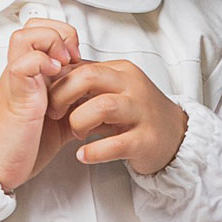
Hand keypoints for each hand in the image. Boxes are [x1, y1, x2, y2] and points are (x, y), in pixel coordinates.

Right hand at [0, 18, 82, 192]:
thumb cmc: (19, 145)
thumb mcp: (55, 119)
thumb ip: (70, 102)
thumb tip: (96, 97)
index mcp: (31, 74)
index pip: (43, 32)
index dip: (64, 36)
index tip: (79, 59)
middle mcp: (21, 72)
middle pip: (34, 25)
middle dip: (60, 32)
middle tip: (72, 56)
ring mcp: (16, 80)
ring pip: (25, 35)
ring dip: (50, 42)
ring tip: (63, 63)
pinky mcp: (15, 94)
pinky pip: (23, 62)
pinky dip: (42, 62)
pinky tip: (53, 76)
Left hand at [46, 58, 188, 174]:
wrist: (175, 136)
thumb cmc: (136, 112)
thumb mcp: (111, 90)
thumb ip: (84, 83)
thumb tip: (50, 76)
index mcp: (120, 71)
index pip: (80, 66)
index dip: (56, 82)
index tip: (46, 98)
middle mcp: (132, 87)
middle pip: (89, 77)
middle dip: (62, 95)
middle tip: (54, 114)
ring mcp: (141, 112)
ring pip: (103, 106)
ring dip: (79, 122)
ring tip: (75, 134)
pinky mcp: (146, 140)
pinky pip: (116, 145)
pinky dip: (94, 151)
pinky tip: (83, 155)